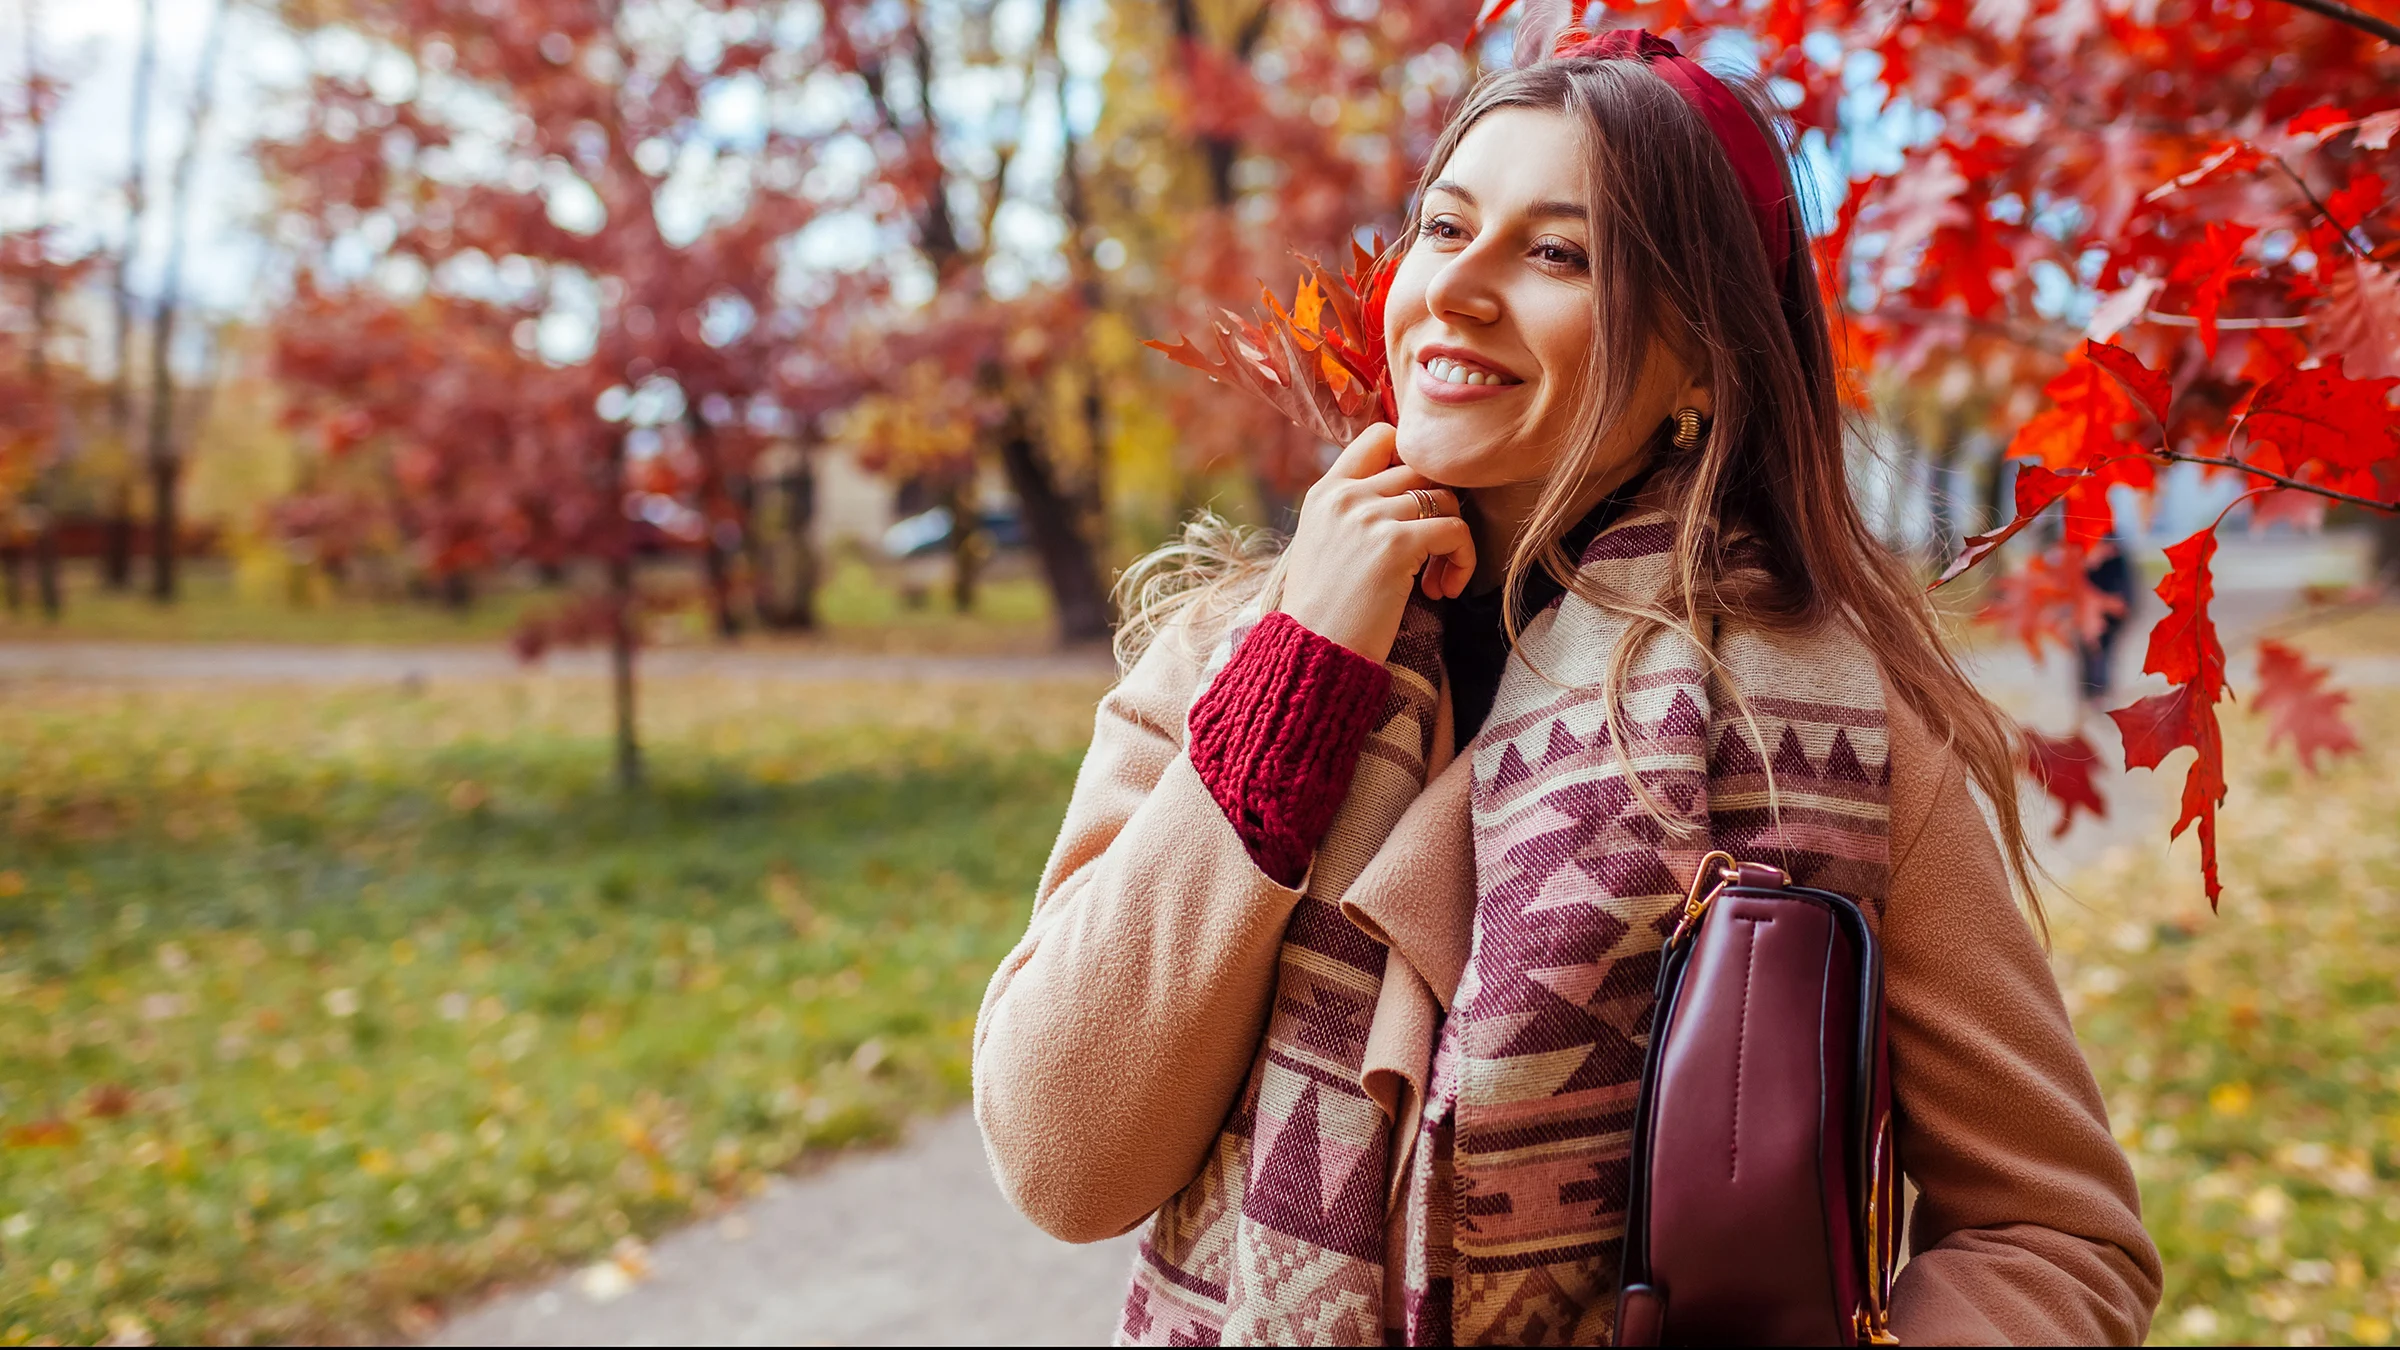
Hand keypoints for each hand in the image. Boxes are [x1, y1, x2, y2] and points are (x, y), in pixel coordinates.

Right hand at [1277, 423, 1475, 663]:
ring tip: (1435, 580)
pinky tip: (1443, 590)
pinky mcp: (1396, 543)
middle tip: (1431, 553)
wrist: (1312, 653)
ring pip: (1445, 496)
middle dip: (1438, 507)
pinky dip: (1462, 560)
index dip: (1411, 461)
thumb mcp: (1324, 545)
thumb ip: (1354, 512)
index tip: (1417, 505)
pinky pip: (1455, 530)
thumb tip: (1410, 494)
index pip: (1381, 437)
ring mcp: (1370, 515)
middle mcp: (1346, 495)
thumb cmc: (1323, 612)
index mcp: (1325, 491)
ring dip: (1452, 539)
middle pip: (1421, 468)